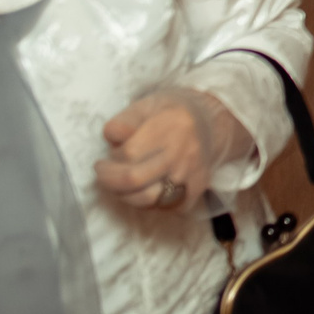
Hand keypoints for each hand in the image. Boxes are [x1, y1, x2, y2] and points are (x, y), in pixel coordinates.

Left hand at [95, 86, 246, 212]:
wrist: (210, 119)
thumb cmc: (170, 113)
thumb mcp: (146, 105)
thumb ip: (125, 120)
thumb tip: (112, 137)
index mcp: (170, 125)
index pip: (128, 153)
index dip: (111, 158)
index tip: (107, 157)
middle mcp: (183, 150)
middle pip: (135, 179)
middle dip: (109, 181)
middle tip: (103, 174)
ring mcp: (192, 170)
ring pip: (150, 199)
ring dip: (126, 196)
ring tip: (121, 186)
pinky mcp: (200, 185)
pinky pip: (174, 208)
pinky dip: (157, 206)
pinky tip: (148, 192)